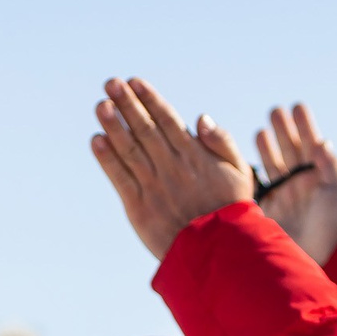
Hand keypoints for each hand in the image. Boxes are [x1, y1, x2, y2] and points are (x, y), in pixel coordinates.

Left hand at [90, 77, 253, 259]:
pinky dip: (107, 159)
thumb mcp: (240, 172)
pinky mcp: (139, 209)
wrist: (218, 253)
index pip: (167, 121)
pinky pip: (120, 179)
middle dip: (127, 104)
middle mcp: (171, 168)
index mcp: (194, 157)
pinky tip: (96, 140)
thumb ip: (222, 142)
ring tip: (100, 105)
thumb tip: (200, 118)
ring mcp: (154, 188)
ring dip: (113, 126)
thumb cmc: (231, 211)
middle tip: (111, 83)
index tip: (134, 82)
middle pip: (145, 130)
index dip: (150, 100)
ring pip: (130, 150)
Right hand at [254, 103, 336, 264]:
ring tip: (263, 129)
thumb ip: (331, 166)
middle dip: (284, 129)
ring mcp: (287, 194)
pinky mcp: (272, 207)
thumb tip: (322, 141)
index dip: (305, 125)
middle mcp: (303, 183)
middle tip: (275, 110)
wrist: (323, 258)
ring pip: (276, 163)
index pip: (312, 144)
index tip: (297, 107)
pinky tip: (250, 162)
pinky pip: (262, 183)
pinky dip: (256, 168)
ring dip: (269, 145)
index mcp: (322, 175)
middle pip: (292, 149)